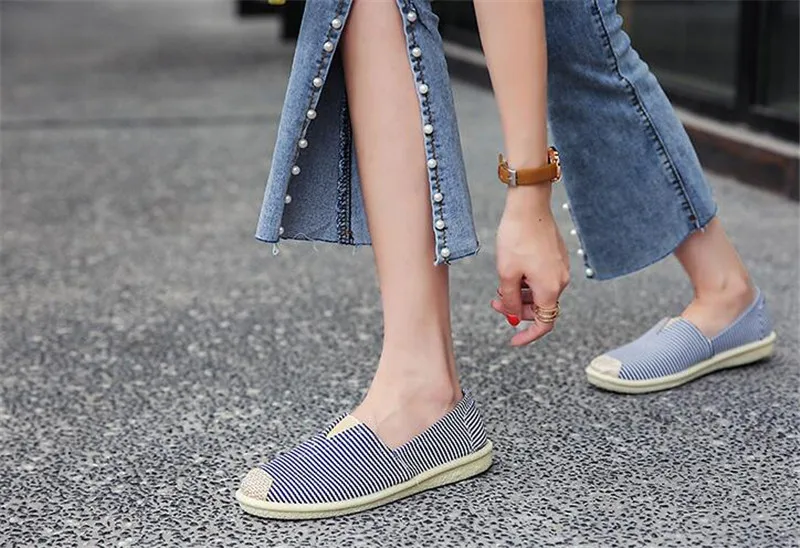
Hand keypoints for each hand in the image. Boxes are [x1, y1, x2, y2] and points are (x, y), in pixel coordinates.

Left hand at [493, 196, 569, 345]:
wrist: (528, 206)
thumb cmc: (516, 238)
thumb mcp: (506, 274)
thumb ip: (509, 300)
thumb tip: (511, 315)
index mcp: (550, 288)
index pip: (545, 324)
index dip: (528, 336)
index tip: (513, 340)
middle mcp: (560, 280)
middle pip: (540, 308)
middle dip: (517, 308)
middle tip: (494, 301)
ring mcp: (560, 267)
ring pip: (539, 292)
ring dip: (520, 294)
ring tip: (500, 283)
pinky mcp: (557, 256)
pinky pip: (542, 278)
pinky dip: (527, 281)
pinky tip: (512, 270)